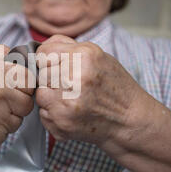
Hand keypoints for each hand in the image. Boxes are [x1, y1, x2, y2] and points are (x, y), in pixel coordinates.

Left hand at [35, 35, 151, 146]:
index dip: (47, 60)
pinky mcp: (62, 123)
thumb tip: (41, 49)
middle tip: (69, 86)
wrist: (130, 120)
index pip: (43, 53)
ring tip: (71, 99)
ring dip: (51, 97)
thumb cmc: (115, 86)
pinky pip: (43, 114)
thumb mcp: (98, 56)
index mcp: (84, 57)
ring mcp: (66, 103)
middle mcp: (74, 79)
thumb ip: (68, 47)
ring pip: (40, 95)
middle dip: (51, 79)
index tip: (54, 66)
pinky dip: (54, 114)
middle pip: (41, 74)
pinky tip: (72, 112)